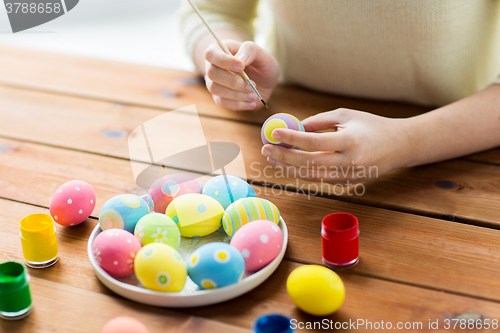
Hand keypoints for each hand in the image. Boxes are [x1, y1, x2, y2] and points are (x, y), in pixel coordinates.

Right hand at [204, 40, 279, 110]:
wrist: (265, 81)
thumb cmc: (261, 63)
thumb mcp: (261, 53)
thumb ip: (250, 50)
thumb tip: (240, 59)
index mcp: (220, 49)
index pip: (211, 54)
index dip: (224, 61)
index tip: (242, 66)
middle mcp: (213, 66)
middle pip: (212, 73)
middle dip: (233, 81)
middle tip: (252, 84)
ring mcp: (214, 82)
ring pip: (215, 89)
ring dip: (236, 94)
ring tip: (254, 95)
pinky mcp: (219, 97)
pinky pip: (222, 102)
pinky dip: (238, 104)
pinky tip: (251, 103)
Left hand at [260, 108, 411, 184]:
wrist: (399, 146)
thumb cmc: (370, 125)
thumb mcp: (346, 115)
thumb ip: (319, 121)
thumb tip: (294, 128)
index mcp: (350, 142)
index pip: (314, 142)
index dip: (292, 138)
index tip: (274, 132)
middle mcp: (349, 162)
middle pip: (308, 163)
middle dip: (284, 157)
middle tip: (265, 149)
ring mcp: (348, 176)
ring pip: (311, 176)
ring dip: (288, 167)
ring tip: (272, 157)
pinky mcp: (347, 184)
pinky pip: (319, 178)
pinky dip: (302, 172)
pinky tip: (289, 163)